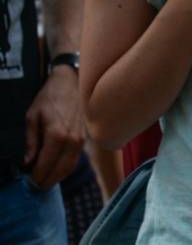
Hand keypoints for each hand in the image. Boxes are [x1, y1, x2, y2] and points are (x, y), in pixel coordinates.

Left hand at [23, 67, 84, 188]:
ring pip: (70, 166)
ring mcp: (81, 139)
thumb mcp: (32, 116)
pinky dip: (66, 168)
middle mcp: (72, 140)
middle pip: (60, 169)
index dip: (36, 176)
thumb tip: (27, 162)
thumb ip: (30, 141)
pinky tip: (57, 169)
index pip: (45, 164)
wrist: (71, 83)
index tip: (28, 181)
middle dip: (48, 180)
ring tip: (46, 181)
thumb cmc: (49, 98)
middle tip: (37, 186)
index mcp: (57, 134)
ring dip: (58, 177)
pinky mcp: (85, 138)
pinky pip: (76, 159)